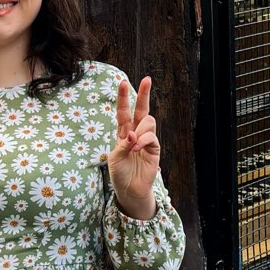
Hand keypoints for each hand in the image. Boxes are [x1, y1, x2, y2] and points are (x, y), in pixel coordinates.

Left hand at [100, 75, 159, 221]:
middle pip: (141, 109)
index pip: (123, 111)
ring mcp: (146, 140)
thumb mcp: (115, 158)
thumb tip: (132, 134)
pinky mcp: (154, 149)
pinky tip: (136, 147)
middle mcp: (136, 133)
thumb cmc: (120, 173)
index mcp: (123, 132)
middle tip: (147, 79)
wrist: (130, 190)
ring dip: (140, 129)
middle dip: (144, 94)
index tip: (122, 82)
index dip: (123, 97)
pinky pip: (152, 137)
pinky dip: (143, 139)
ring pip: (149, 121)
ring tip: (132, 142)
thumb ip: (122, 144)